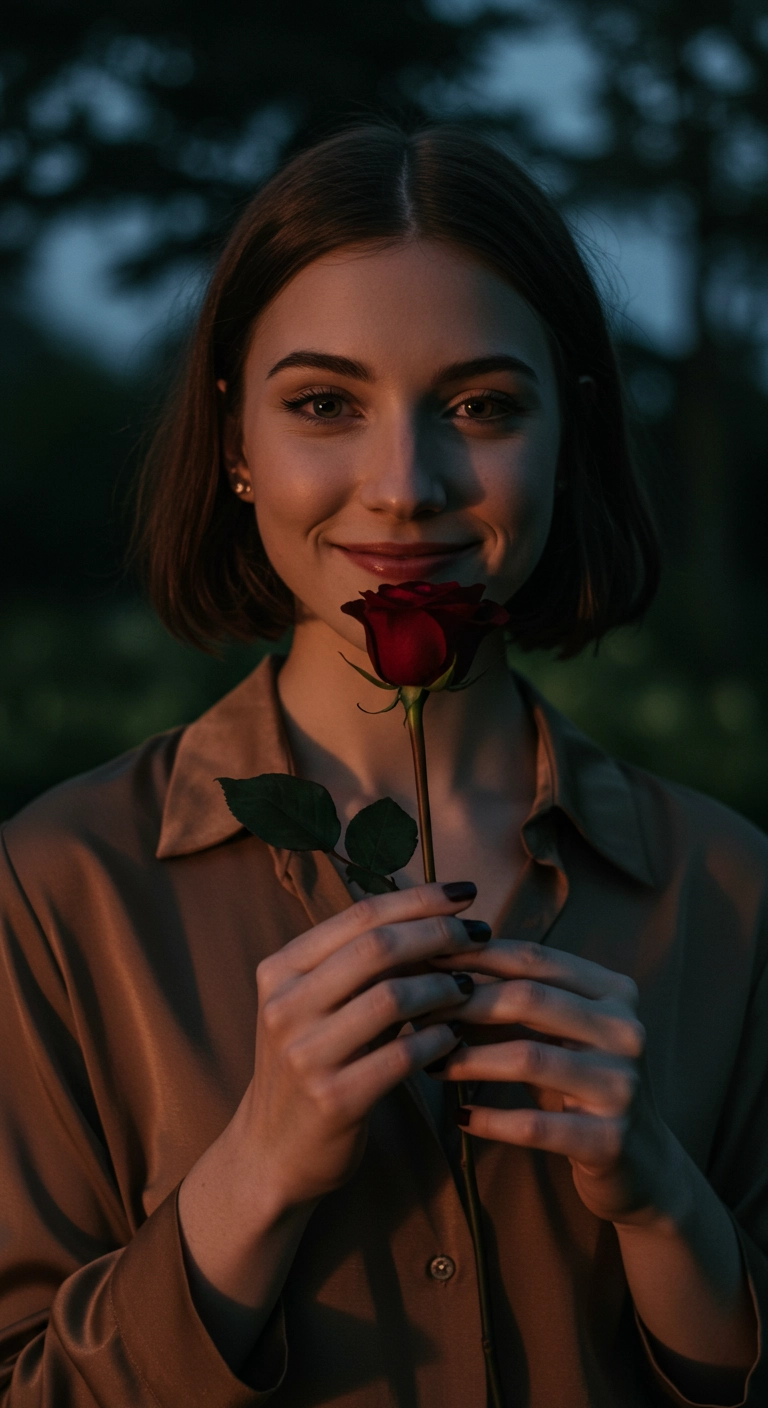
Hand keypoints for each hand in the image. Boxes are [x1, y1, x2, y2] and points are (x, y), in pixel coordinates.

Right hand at [239, 881, 488, 1215]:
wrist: (271, 1153)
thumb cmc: (309, 1065)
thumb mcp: (314, 1006)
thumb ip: (357, 965)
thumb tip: (431, 914)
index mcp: (279, 970)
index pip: (359, 915)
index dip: (419, 899)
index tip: (466, 892)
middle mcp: (285, 1006)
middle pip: (377, 947)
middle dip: (438, 935)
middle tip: (479, 936)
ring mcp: (305, 1054)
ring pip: (391, 997)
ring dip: (442, 986)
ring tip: (469, 987)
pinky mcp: (334, 1100)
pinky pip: (402, 1056)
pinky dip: (438, 1037)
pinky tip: (454, 1035)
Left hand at [430, 939, 677, 1226]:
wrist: (641, 1164)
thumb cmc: (581, 1084)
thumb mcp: (560, 1033)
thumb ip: (515, 998)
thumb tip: (437, 964)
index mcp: (615, 991)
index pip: (535, 959)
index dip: (475, 955)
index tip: (423, 958)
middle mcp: (626, 1030)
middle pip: (529, 998)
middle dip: (464, 1002)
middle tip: (415, 1011)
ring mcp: (622, 1086)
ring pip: (528, 1058)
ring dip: (467, 1058)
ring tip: (427, 1061)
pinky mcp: (609, 1140)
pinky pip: (535, 1125)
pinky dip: (491, 1119)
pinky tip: (460, 1116)